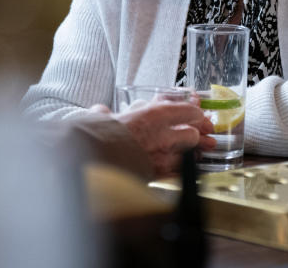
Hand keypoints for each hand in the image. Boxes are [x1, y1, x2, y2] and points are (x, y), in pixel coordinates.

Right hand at [90, 101, 214, 176]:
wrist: (94, 165)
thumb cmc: (98, 139)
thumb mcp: (103, 118)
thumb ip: (106, 113)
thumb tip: (100, 111)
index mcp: (154, 116)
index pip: (188, 111)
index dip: (193, 112)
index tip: (193, 113)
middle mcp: (164, 136)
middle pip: (194, 134)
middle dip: (192, 134)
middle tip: (187, 132)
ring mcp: (164, 158)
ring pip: (191, 153)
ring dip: (189, 151)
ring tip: (183, 149)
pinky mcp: (160, 176)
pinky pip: (180, 170)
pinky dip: (180, 167)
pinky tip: (175, 165)